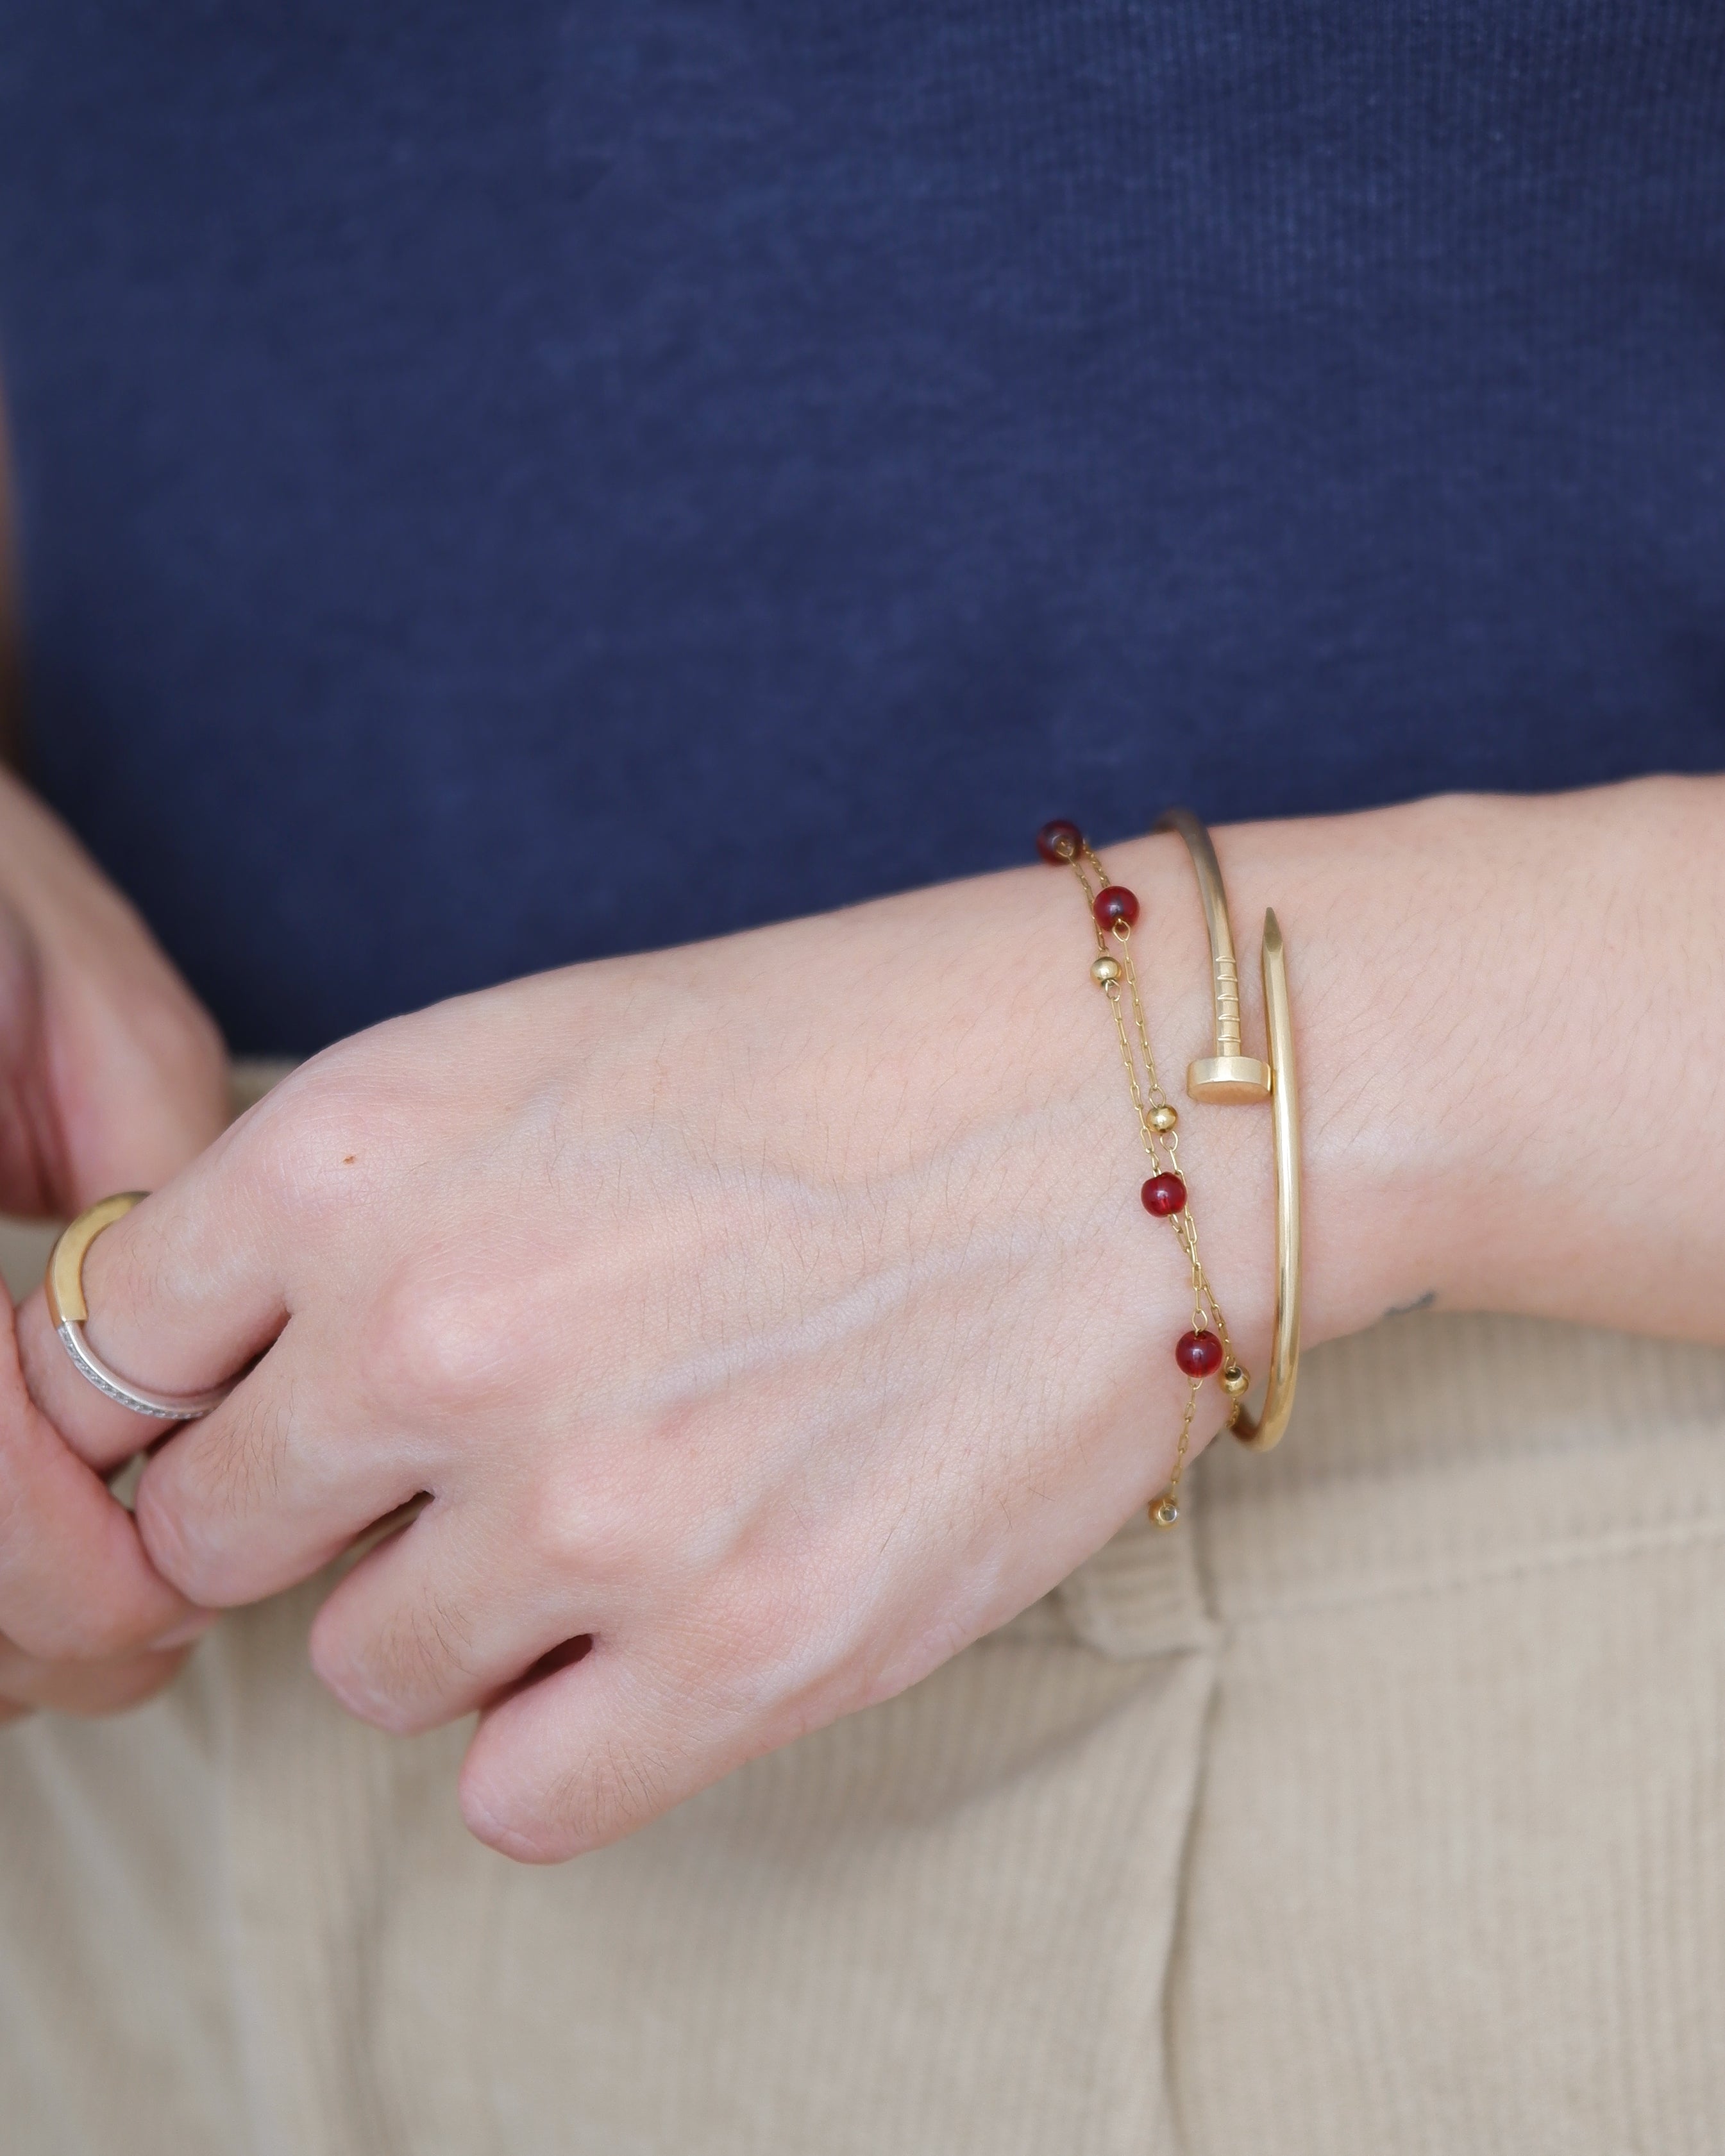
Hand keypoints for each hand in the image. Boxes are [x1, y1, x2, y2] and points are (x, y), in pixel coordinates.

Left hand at [21, 839, 1269, 1846]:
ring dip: (463, 1612)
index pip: (100, 1364)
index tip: (257, 1409)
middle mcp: (441, 1333)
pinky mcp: (748, 1656)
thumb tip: (226, 1366)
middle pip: (215, 1537)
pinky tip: (663, 1626)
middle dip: (315, 1510)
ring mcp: (593, 1510)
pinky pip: (518, 1797)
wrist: (1133, 1113)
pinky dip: (569, 1731)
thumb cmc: (846, 1055)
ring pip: (369, 1671)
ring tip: (618, 1506)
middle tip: (466, 1452)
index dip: (176, 1396)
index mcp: (361, 1152)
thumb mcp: (543, 1052)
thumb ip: (345, 1208)